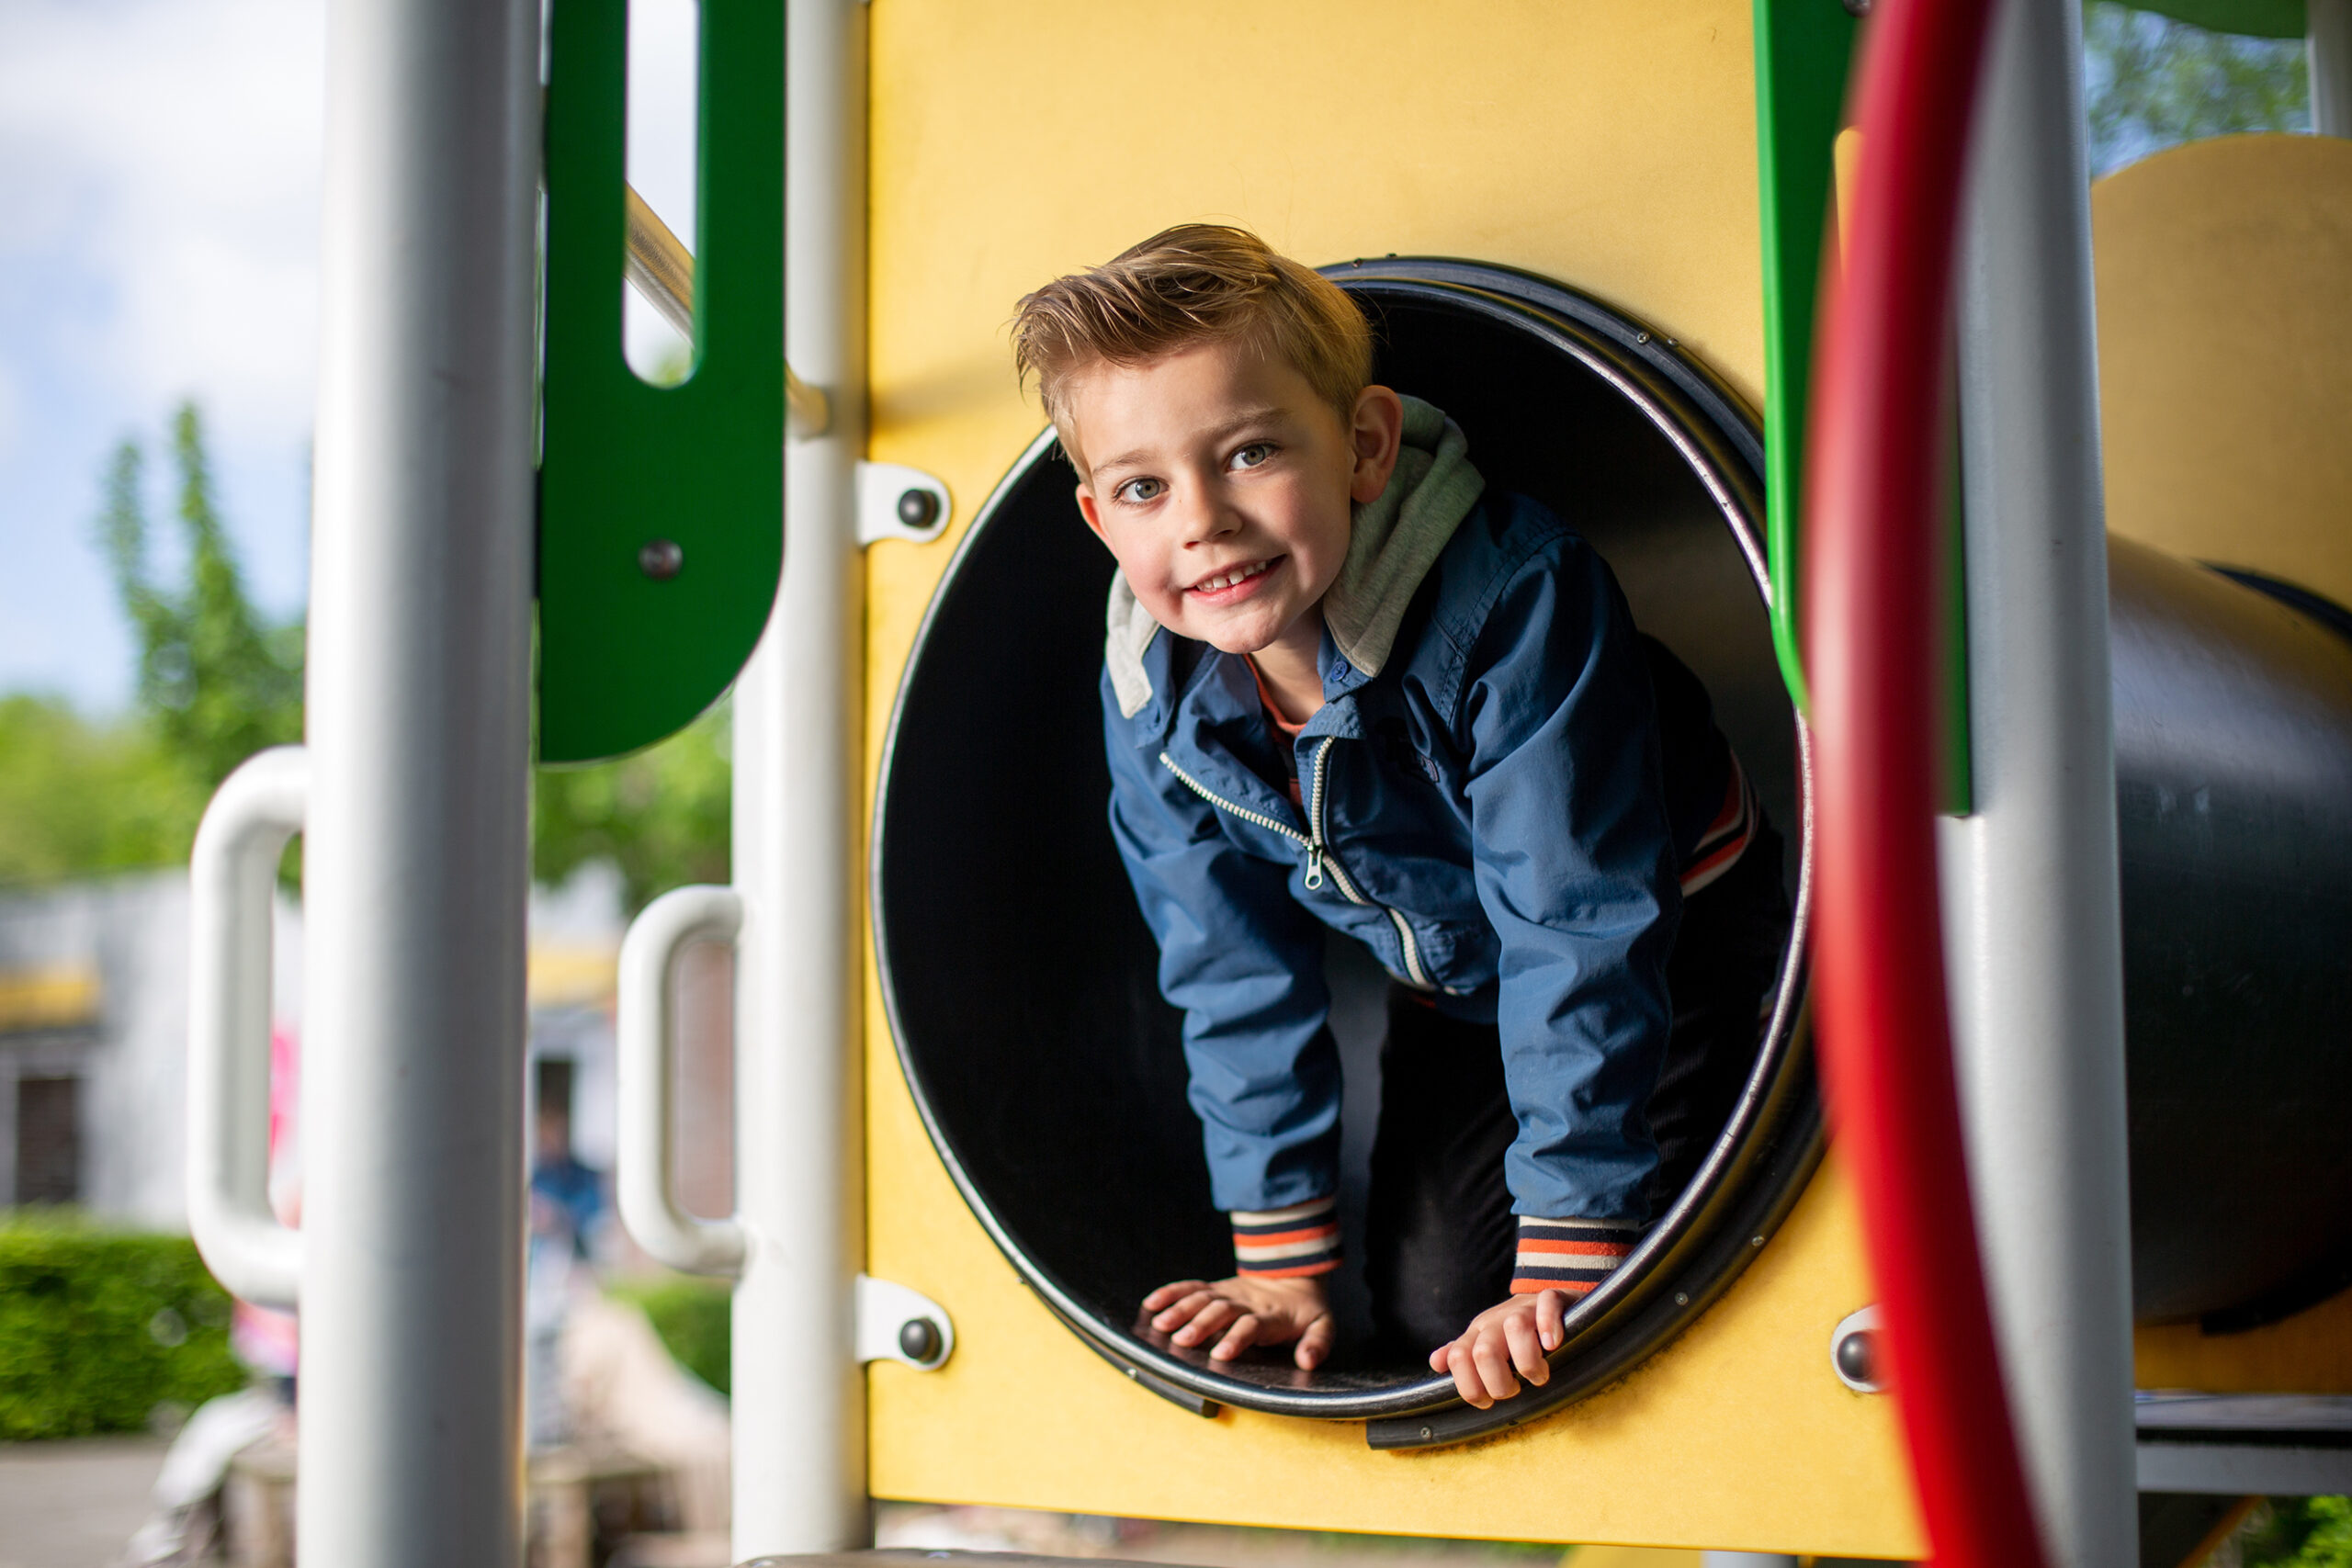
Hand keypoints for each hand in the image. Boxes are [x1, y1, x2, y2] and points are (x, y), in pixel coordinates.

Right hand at [1142, 1275, 1335, 1368]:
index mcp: (1271, 1315)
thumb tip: (1307, 1361)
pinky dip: (1171, 1293)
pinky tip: (1151, 1303)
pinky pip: (1191, 1287)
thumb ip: (1318, 1343)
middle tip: (1181, 1340)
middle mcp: (1245, 1302)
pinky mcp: (1216, 1288)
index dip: (1236, 1338)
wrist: (1293, 1274)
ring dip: (1180, 1309)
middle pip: (1220, 1310)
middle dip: (1200, 1324)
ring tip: (1160, 1325)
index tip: (1220, 1354)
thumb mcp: (1324, 1324)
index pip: (1251, 1325)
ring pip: (1202, 1298)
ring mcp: (1228, 1293)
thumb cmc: (1306, 1309)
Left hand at [1427, 1289, 1568, 1408]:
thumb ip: (1462, 1355)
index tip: (1490, 1400)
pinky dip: (1549, 1325)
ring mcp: (1524, 1308)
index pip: (1458, 1359)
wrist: (1543, 1300)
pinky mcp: (1552, 1298)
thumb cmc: (1514, 1331)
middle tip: (1517, 1388)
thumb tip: (1436, 1363)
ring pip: (1515, 1327)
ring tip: (1539, 1375)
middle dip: (1500, 1384)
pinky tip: (1553, 1344)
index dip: (1472, 1389)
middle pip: (1484, 1352)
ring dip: (1529, 1363)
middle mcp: (1497, 1320)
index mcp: (1478, 1333)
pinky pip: (1548, 1303)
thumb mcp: (1484, 1342)